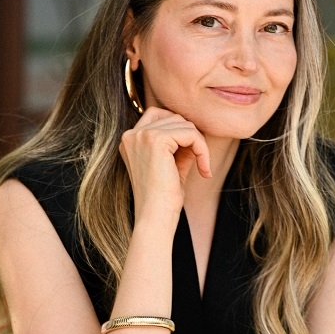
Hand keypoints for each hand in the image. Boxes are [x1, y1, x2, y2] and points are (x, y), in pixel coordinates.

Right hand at [119, 108, 211, 225]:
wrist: (155, 217)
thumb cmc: (163, 198)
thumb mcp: (171, 166)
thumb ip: (179, 146)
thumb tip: (195, 130)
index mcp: (130, 141)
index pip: (158, 116)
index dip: (180, 131)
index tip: (191, 155)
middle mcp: (131, 135)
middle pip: (173, 117)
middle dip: (191, 137)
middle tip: (200, 162)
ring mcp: (142, 135)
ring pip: (184, 124)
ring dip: (200, 145)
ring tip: (202, 168)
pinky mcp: (156, 139)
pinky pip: (191, 134)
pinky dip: (203, 150)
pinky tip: (204, 170)